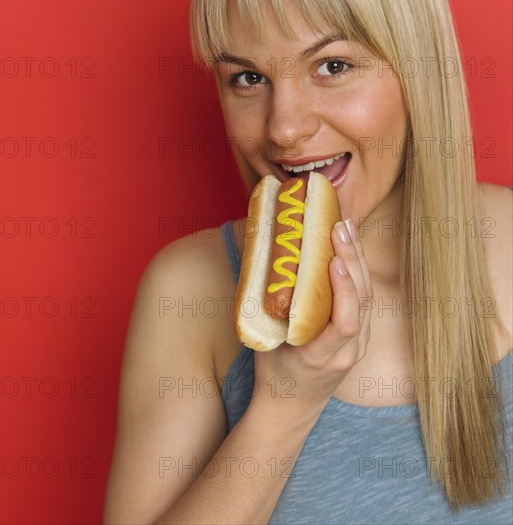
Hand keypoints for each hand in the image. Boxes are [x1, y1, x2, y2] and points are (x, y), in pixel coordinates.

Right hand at [252, 218, 372, 412]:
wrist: (291, 407)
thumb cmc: (274, 374)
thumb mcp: (267, 344)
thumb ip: (273, 310)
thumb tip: (268, 265)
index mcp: (319, 357)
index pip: (344, 323)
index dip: (344, 290)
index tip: (334, 260)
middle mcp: (346, 353)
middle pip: (361, 304)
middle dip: (353, 261)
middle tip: (340, 227)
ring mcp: (358, 348)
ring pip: (368, 300)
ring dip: (359, 262)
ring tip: (347, 229)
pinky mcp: (361, 341)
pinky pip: (365, 304)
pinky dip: (359, 275)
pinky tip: (350, 252)